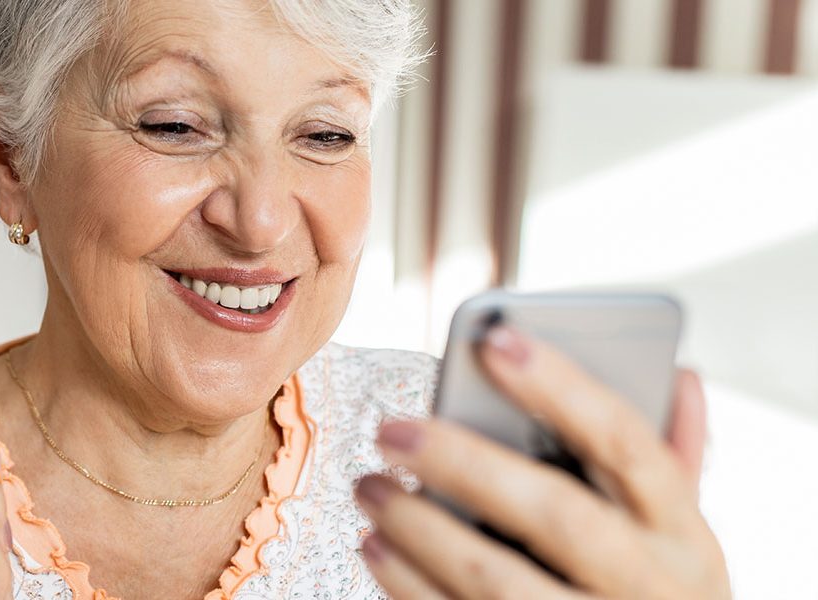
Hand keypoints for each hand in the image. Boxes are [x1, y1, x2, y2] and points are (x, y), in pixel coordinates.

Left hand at [355, 326, 729, 598]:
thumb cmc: (653, 592)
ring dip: (421, 530)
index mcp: (683, 532)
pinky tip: (375, 548)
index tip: (493, 340)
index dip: (562, 387)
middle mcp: (649, 583)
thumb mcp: (680, 536)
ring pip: (499, 582)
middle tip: (391, 430)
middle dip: (464, 465)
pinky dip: (409, 586)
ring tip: (368, 488)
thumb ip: (672, 458)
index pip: (626, 442)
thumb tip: (677, 371)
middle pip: (555, 513)